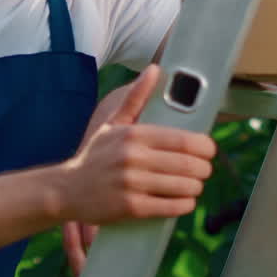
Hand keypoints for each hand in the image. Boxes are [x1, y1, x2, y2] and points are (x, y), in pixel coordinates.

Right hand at [58, 65, 215, 273]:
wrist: (67, 189)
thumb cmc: (96, 155)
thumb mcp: (113, 123)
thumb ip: (136, 97)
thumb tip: (155, 69)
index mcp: (134, 134)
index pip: (184, 140)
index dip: (205, 147)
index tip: (209, 150)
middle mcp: (133, 157)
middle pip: (188, 164)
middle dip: (203, 169)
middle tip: (205, 170)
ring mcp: (132, 184)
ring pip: (183, 186)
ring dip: (195, 187)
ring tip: (194, 185)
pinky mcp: (131, 208)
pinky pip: (171, 207)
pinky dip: (184, 204)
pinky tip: (184, 200)